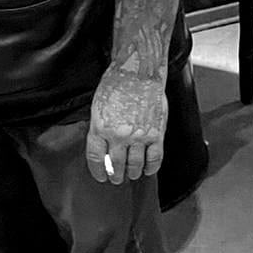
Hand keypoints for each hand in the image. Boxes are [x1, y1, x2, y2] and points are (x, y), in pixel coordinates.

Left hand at [86, 68, 166, 184]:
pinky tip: (148, 170)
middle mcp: (118, 136)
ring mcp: (138, 137)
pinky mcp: (156, 134)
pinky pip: (154, 159)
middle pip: (116, 166)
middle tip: (116, 179)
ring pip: (135, 165)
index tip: (101, 177)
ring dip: (132, 173)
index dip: (98, 171)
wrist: (138, 73)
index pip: (96, 159)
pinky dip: (151, 168)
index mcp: (100, 128)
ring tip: (131, 175)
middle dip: (115, 176)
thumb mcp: (98, 106)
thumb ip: (99, 128)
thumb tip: (103, 147)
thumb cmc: (116, 84)